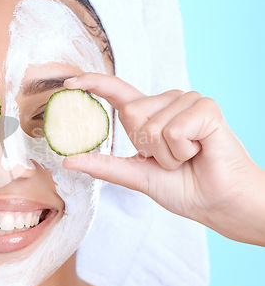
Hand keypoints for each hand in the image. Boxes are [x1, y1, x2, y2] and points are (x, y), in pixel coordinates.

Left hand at [62, 73, 264, 245]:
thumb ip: (104, 166)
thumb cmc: (183, 187)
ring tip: (188, 157)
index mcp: (149, 115)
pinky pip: (174, 129)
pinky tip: (199, 151)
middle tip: (172, 159)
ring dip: (167, 154)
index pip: (116, 91)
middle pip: (131, 113)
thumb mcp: (136, 175)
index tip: (68, 83)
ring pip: (152, 125)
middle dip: (147, 148)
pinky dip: (182, 151)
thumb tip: (67, 161)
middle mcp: (167, 102)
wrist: (218, 203)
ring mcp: (187, 101)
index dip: (93, 83)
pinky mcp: (205, 108)